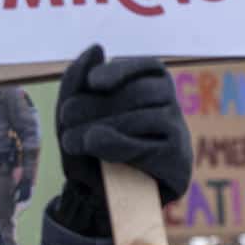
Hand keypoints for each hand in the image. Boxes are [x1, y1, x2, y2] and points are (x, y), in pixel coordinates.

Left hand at [57, 45, 190, 204]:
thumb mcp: (72, 115)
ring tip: (73, 139)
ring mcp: (178, 133)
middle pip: (142, 94)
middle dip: (99, 104)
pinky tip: (96, 145)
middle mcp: (171, 107)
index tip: (95, 82)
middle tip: (66, 118)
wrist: (96, 196)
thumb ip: (77, 79)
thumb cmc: (88, 149)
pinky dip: (118, 144)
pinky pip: (151, 147)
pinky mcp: (177, 161)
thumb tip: (97, 48)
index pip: (150, 68)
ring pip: (146, 118)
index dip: (123, 71)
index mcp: (152, 88)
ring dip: (103, 126)